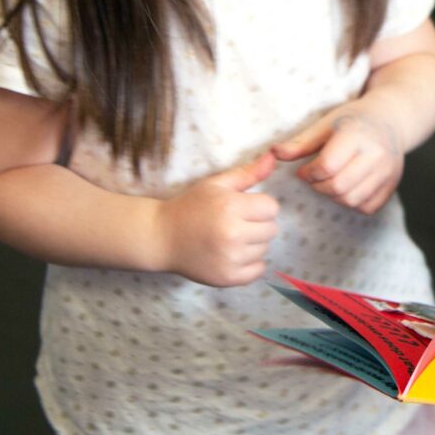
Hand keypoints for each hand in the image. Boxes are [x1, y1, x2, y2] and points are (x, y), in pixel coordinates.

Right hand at [153, 152, 280, 286]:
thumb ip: (248, 173)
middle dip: (257, 224)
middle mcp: (233, 234)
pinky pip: (259, 270)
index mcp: (231, 207)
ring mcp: (230, 259)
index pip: (272, 208)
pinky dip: (250, 264)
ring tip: (230, 239)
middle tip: (235, 224)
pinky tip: (232, 255)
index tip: (242, 208)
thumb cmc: (190, 207)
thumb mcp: (216, 185)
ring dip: (253, 244)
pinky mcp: (227, 278)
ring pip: (265, 249)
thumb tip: (274, 156)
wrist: (160, 237)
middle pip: (271, 229)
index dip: (259, 206)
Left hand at [272, 108, 402, 213]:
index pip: (328, 166)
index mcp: (357, 135)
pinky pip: (367, 207)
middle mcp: (377, 154)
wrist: (390, 120)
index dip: (309, 173)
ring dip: (334, 196)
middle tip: (315, 179)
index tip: (305, 170)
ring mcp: (388, 171)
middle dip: (319, 187)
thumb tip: (273, 154)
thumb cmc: (353, 120)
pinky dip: (352, 202)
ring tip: (329, 183)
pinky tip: (347, 187)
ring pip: (352, 200)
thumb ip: (301, 142)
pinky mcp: (393, 184)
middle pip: (339, 186)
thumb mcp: (326, 124)